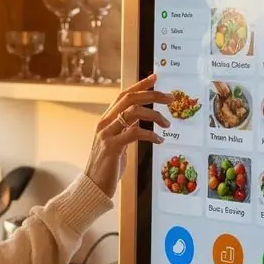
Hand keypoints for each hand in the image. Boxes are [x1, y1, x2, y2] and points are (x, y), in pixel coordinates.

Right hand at [86, 74, 170, 197]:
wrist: (93, 186)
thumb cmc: (107, 166)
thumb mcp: (117, 142)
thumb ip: (125, 128)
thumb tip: (139, 117)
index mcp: (105, 120)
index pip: (123, 95)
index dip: (139, 85)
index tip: (155, 77)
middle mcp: (104, 123)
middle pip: (130, 99)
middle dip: (153, 95)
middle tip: (170, 98)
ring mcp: (106, 134)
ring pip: (133, 112)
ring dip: (155, 115)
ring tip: (167, 124)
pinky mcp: (112, 147)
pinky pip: (135, 133)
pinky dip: (150, 134)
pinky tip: (159, 139)